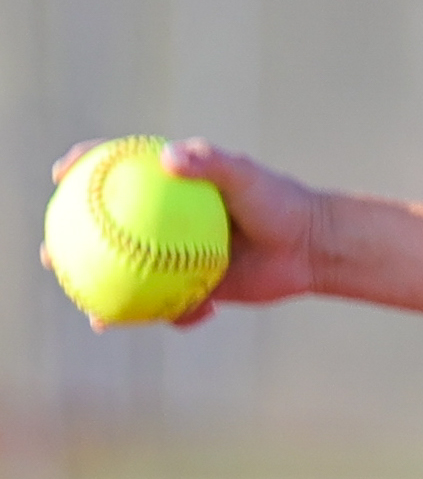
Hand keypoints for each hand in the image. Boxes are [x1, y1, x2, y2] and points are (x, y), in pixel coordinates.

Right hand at [43, 138, 325, 326]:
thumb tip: (169, 158)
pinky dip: (171, 315)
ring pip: (128, 277)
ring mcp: (177, 256)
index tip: (62, 174)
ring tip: (94, 313)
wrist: (313, 246)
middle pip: (104, 232)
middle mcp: (167, 222)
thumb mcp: (247, 177)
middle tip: (52, 254)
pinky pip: (169, 305)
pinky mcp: (196, 287)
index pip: (116, 171)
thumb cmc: (280, 202)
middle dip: (68, 243)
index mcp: (172, 187)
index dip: (82, 168)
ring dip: (103, 296)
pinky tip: (181, 321)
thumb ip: (211, 164)